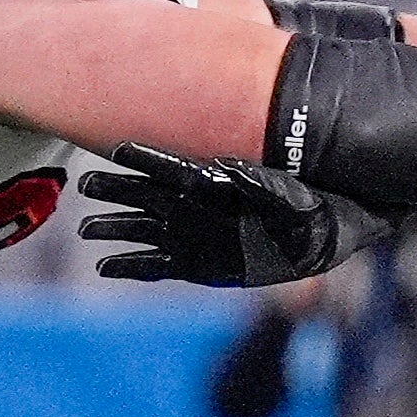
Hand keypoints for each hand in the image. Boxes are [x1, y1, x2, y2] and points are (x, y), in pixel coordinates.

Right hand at [77, 143, 379, 285]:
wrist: (328, 236)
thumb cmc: (311, 206)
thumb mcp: (289, 193)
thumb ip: (258, 181)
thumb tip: (224, 165)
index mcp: (215, 183)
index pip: (171, 167)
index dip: (145, 158)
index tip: (117, 149)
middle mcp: (198, 208)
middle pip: (146, 196)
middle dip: (117, 191)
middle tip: (87, 187)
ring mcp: (194, 238)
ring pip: (144, 230)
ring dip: (116, 229)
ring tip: (87, 228)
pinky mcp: (198, 268)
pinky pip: (156, 267)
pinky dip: (132, 266)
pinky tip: (107, 265)